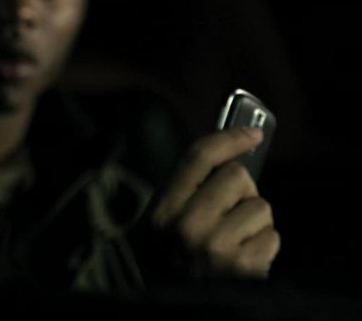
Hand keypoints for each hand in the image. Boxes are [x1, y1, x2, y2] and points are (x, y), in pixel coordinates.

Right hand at [152, 126, 280, 278]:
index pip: (198, 158)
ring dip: (255, 222)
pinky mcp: (244, 265)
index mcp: (164, 211)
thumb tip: (232, 151)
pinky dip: (264, 245)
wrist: (186, 305)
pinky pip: (272, 235)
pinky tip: (246, 256)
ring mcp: (216, 247)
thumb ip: (191, 189)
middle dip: (243, 191)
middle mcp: (187, 227)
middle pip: (236, 176)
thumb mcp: (171, 222)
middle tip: (230, 213)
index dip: (228, 138)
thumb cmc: (184, 259)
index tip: (251, 133)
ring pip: (260, 206)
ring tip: (237, 240)